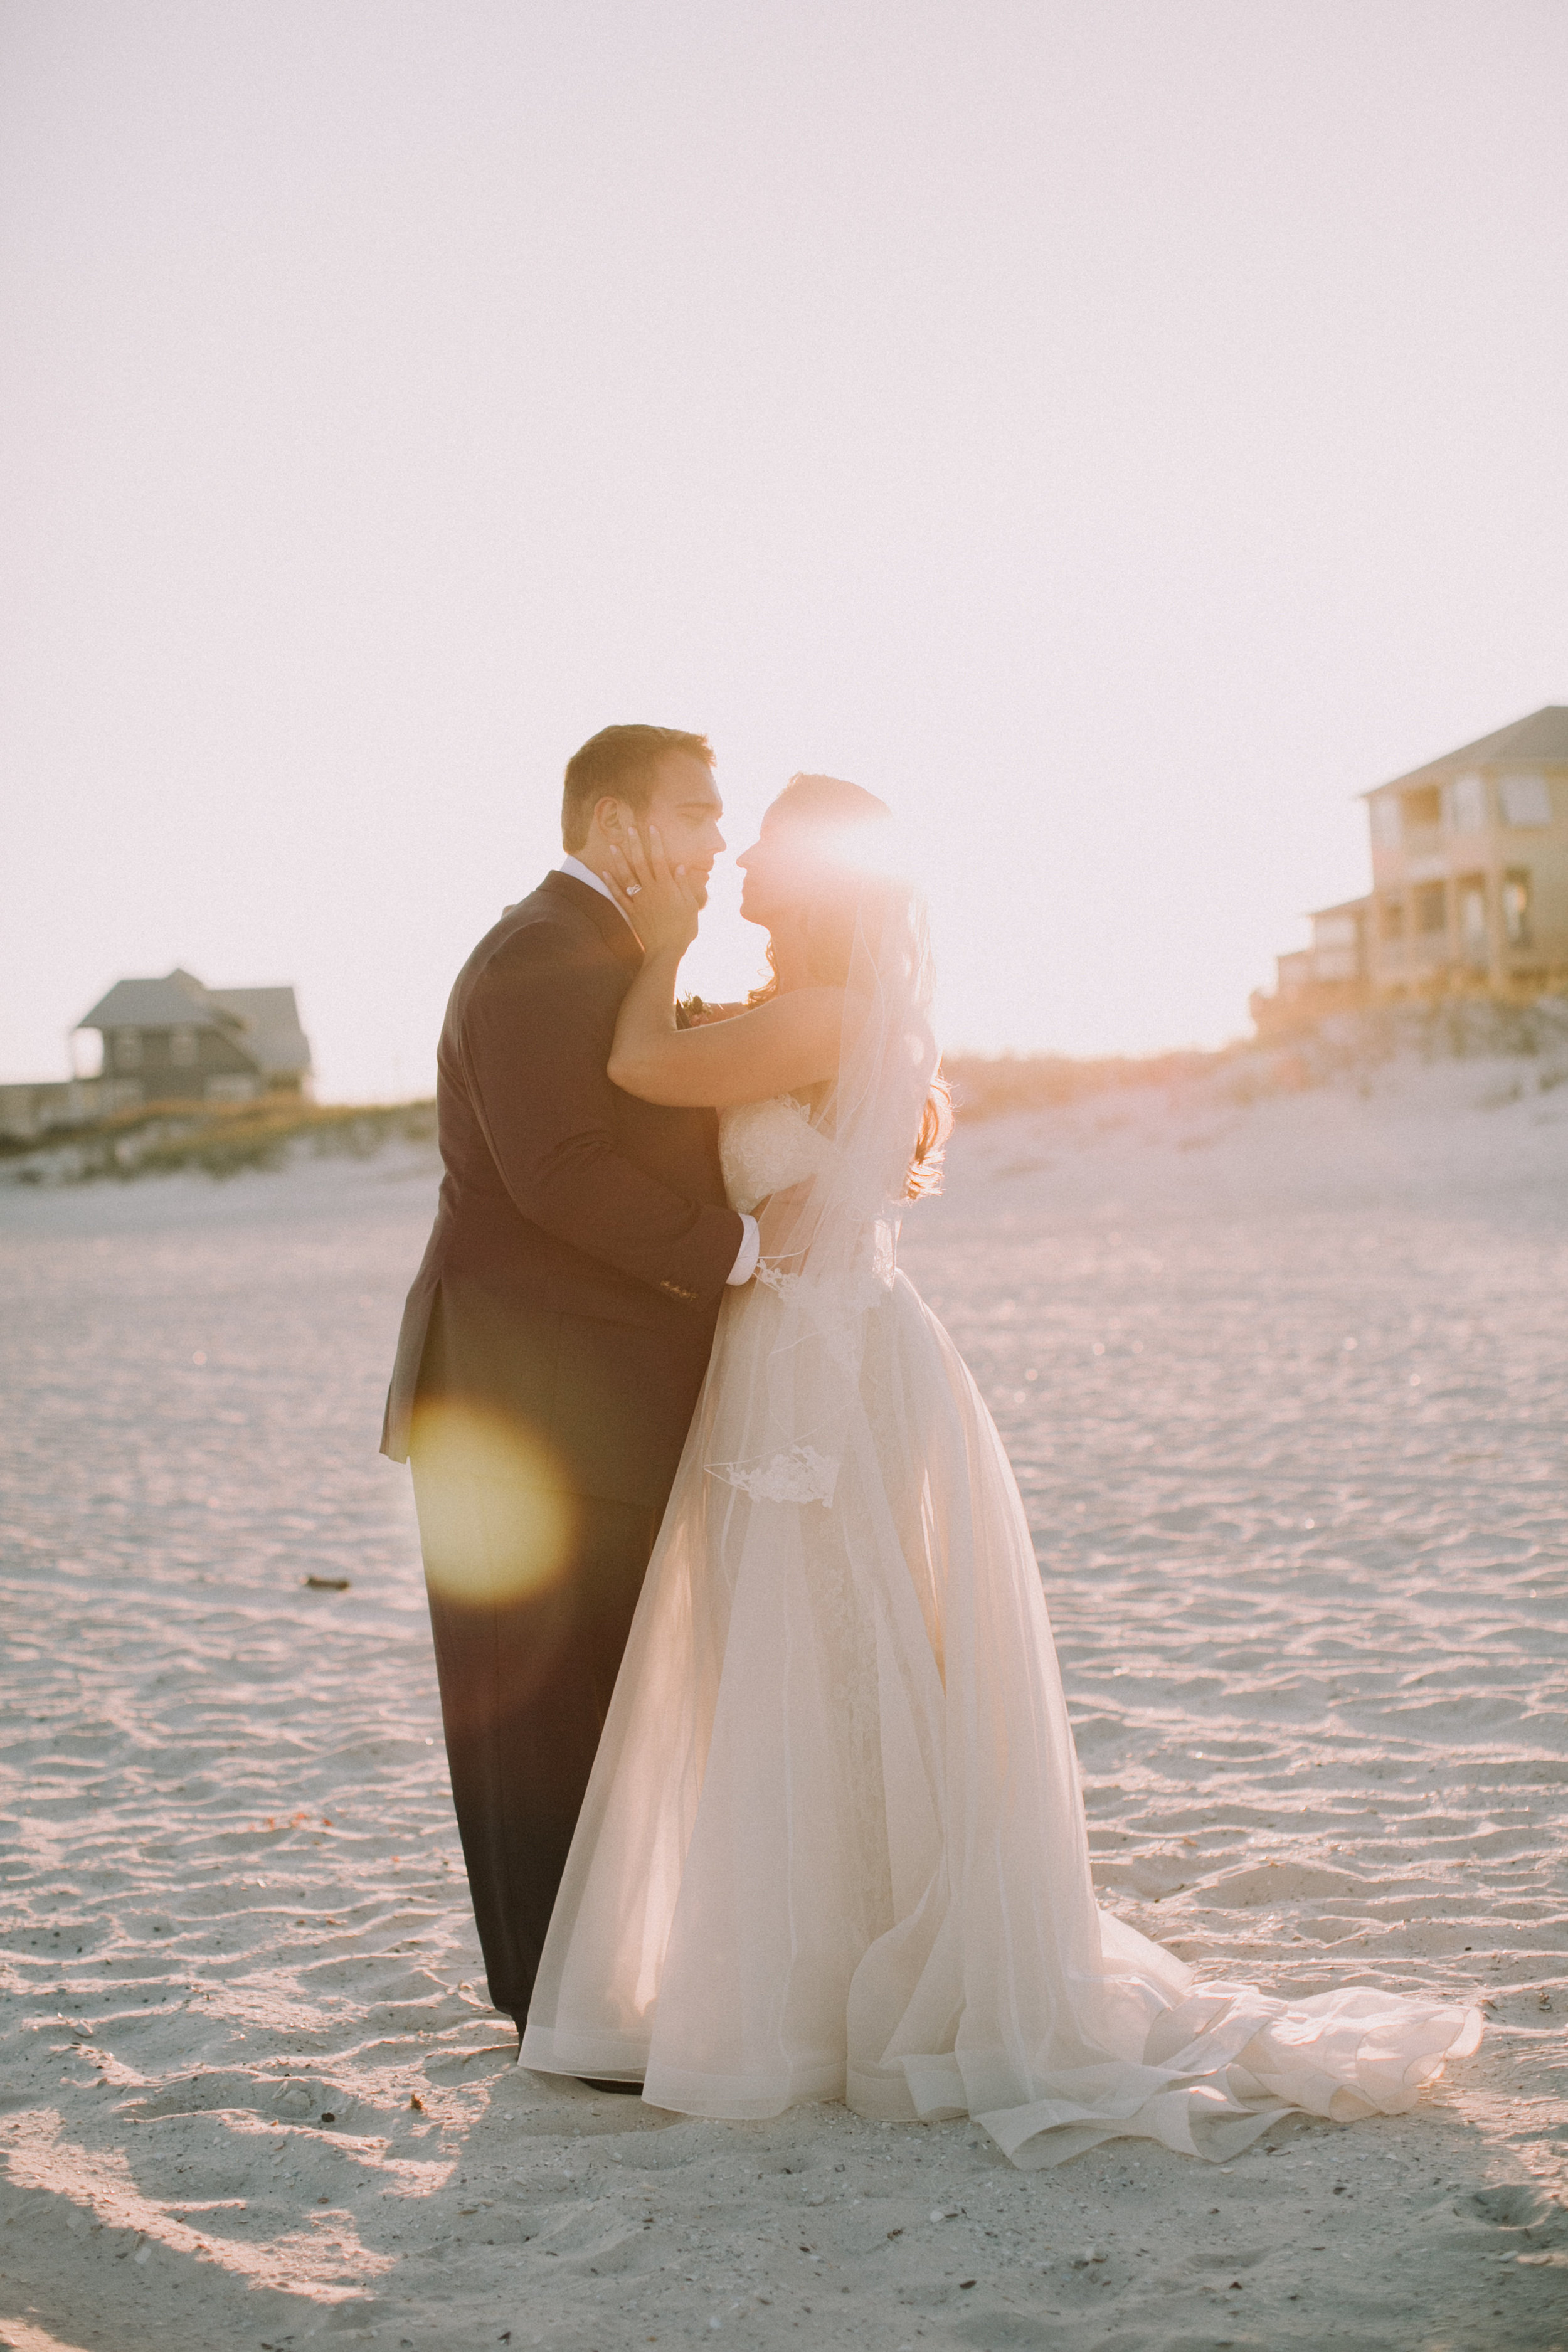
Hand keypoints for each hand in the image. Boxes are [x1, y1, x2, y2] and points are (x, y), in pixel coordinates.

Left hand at [606, 824, 701, 957]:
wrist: (666, 951)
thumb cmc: (683, 930)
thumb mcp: (691, 907)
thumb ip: (684, 886)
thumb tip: (680, 867)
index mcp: (667, 887)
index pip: (660, 859)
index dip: (656, 842)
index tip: (652, 827)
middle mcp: (651, 890)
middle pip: (641, 862)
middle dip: (636, 844)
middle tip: (629, 828)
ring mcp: (639, 901)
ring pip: (627, 876)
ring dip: (620, 859)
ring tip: (613, 845)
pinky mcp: (631, 912)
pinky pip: (618, 895)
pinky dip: (610, 883)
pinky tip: (604, 872)